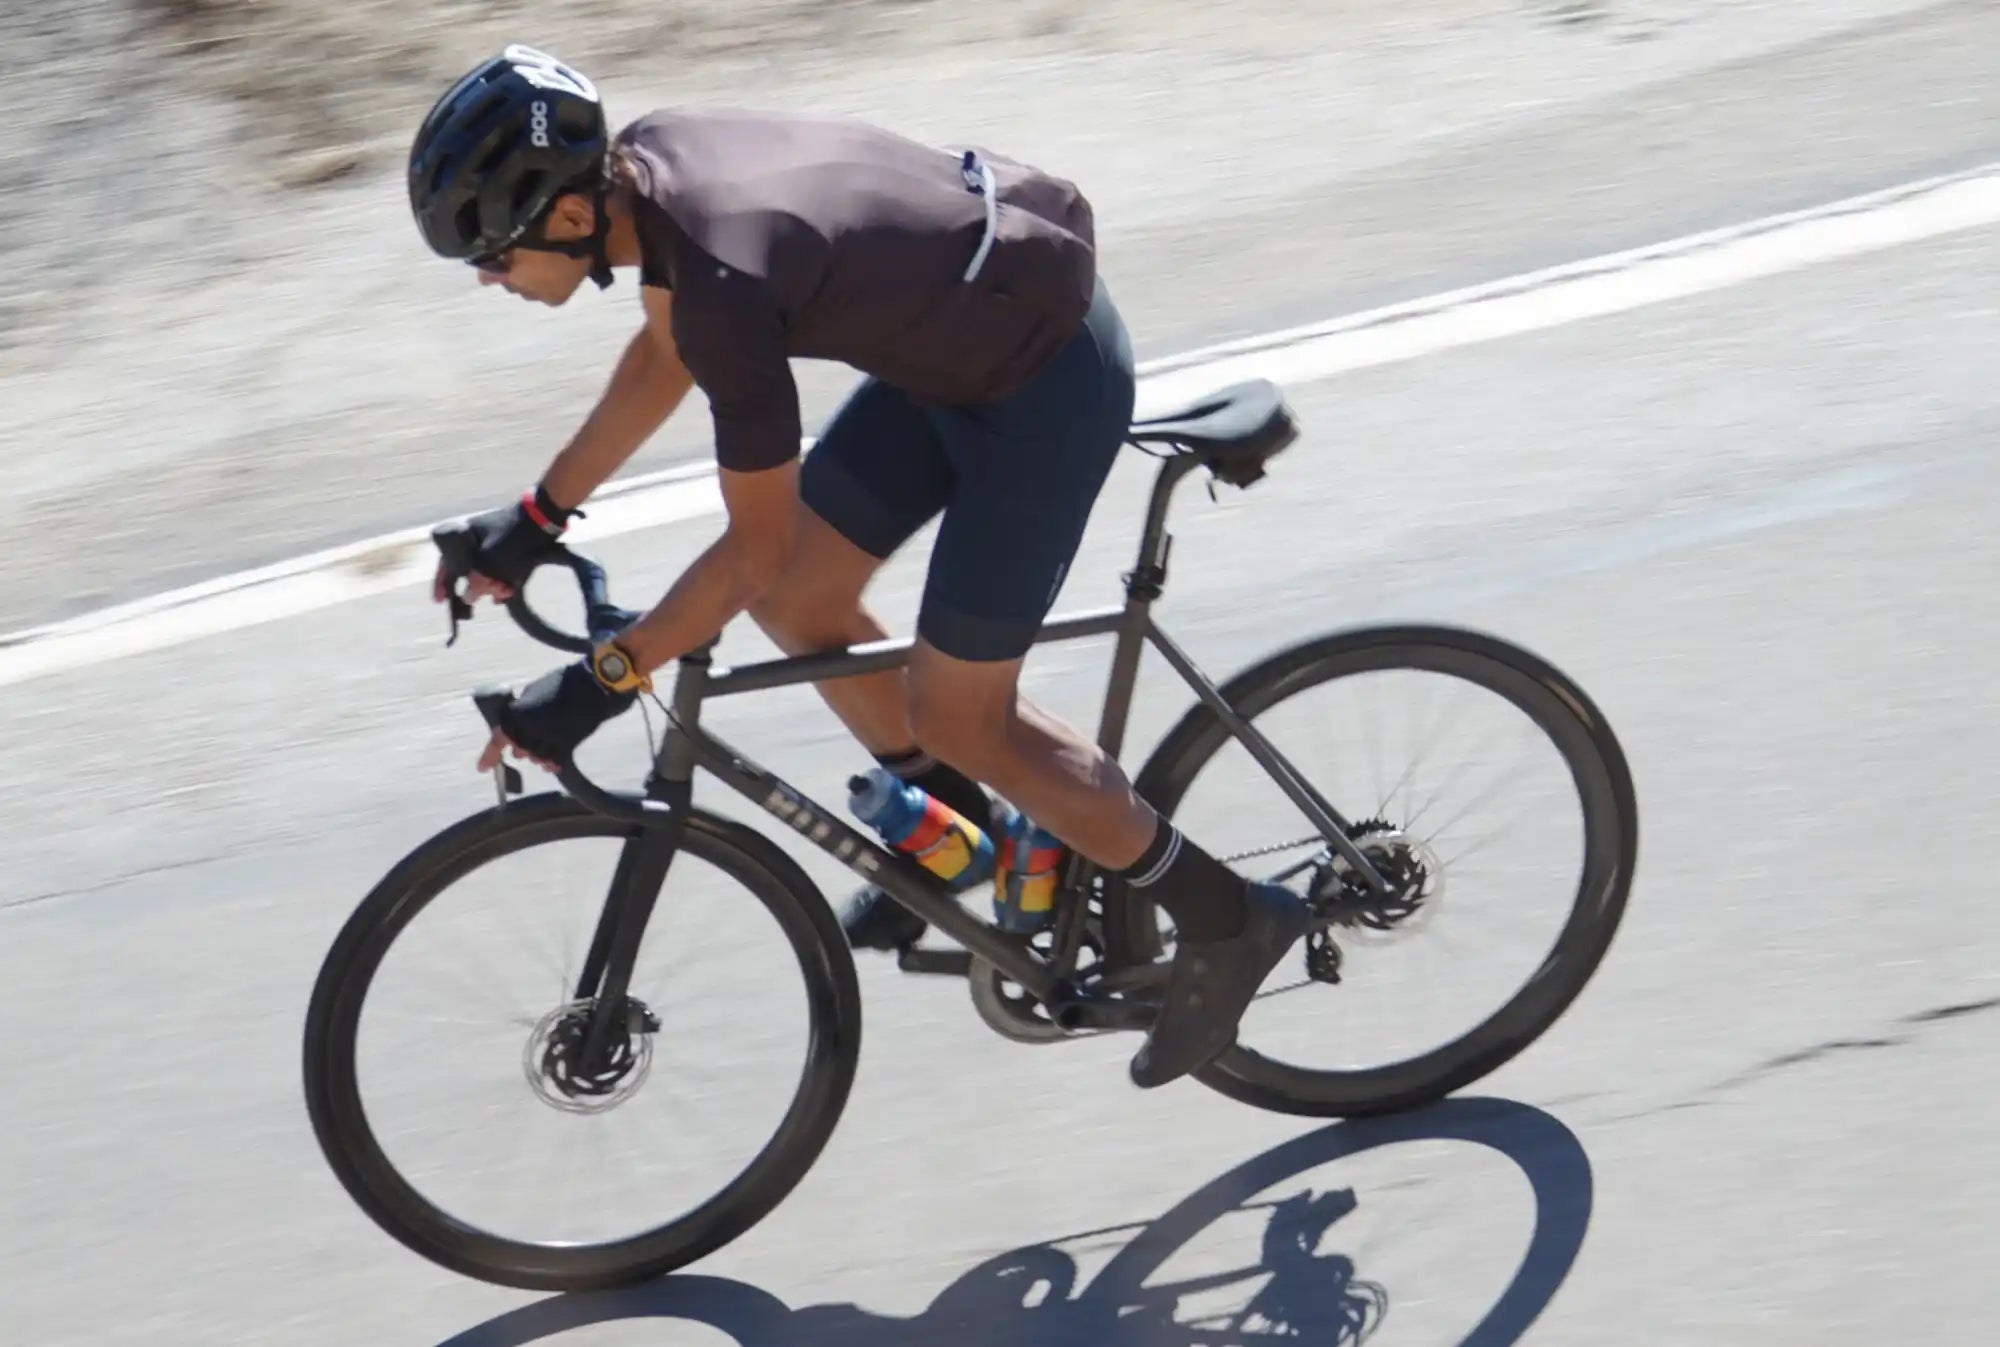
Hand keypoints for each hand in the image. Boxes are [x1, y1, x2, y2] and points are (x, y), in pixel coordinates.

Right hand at [433, 491, 568, 610]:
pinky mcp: (510, 548)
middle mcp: (475, 540)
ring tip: (502, 592)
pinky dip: (502, 580)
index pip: (446, 563)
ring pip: (485, 572)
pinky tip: (508, 592)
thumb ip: (476, 581)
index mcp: (464, 537)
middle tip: (479, 600)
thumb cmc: (513, 536)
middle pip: (467, 571)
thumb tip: (468, 597)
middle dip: (475, 587)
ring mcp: (493, 543)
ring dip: (491, 585)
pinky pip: (501, 569)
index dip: (442, 583)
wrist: (545, 517)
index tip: (439, 601)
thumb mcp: (491, 562)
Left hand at [475, 660, 635, 774]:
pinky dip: (551, 764)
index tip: (483, 768)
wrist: (592, 684)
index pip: (499, 738)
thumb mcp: (532, 690)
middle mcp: (531, 727)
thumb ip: (520, 709)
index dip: (490, 755)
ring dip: (536, 757)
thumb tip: (515, 722)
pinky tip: (550, 766)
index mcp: (518, 713)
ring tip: (538, 754)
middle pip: (519, 749)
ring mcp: (550, 737)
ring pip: (537, 757)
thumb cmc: (561, 682)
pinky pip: (555, 760)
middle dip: (519, 751)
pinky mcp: (568, 743)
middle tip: (517, 753)